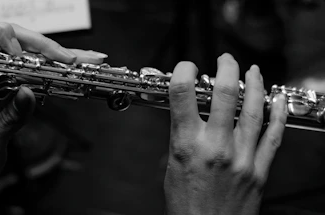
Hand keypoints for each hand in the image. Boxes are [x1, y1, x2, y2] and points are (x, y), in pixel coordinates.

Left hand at [0, 22, 106, 213]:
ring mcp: (2, 83)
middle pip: (14, 42)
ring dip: (55, 54)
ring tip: (82, 59)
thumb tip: (28, 92)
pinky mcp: (14, 91)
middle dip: (43, 46)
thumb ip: (8, 119)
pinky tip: (73, 69)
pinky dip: (57, 69)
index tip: (26, 53)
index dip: (4, 37)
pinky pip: (36, 72)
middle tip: (69, 60)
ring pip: (29, 55)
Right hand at [164, 54, 287, 214]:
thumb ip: (182, 137)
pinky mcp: (259, 169)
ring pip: (253, 109)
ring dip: (254, 84)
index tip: (187, 67)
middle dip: (227, 68)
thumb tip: (188, 115)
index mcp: (187, 145)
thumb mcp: (172, 165)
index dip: (184, 71)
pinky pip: (273, 135)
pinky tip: (276, 99)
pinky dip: (278, 113)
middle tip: (226, 60)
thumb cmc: (186, 204)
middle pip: (224, 93)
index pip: (183, 94)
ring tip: (252, 71)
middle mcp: (216, 147)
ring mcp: (242, 157)